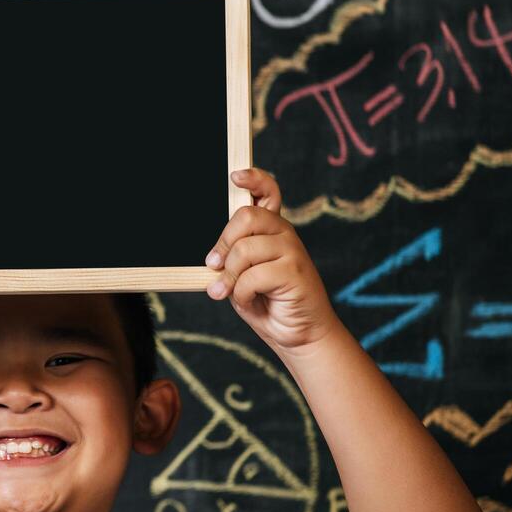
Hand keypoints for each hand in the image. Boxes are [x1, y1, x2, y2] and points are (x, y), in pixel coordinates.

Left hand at [205, 168, 339, 353]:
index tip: (235, 177)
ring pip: (244, 250)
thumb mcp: (242, 276)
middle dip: (223, 244)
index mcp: (272, 229)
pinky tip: (251, 302)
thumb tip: (212, 258)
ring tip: (231, 293)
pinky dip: (241, 294)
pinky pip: (252, 276)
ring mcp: (293, 250)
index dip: (254, 180)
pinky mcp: (295, 271)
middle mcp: (284, 233)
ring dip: (229, 278)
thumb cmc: (267, 302)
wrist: (299, 334)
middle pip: (246, 216)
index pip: (268, 192)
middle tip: (213, 266)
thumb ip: (232, 258)